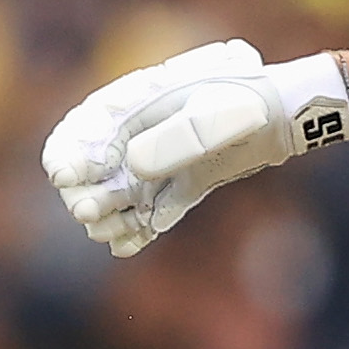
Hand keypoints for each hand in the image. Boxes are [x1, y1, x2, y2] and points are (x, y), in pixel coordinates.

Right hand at [43, 42, 348, 257]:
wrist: (282, 117)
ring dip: (107, 217)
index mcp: (131, 104)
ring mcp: (155, 164)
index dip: (66, 152)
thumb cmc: (246, 103)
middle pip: (89, 171)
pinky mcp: (176, 189)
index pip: (80, 129)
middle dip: (83, 193)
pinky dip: (135, 232)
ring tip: (115, 231)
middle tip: (88, 211)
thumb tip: (132, 167)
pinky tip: (128, 245)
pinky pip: (146, 214)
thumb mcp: (214, 115)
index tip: (67, 175)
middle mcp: (135, 136)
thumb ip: (174, 138)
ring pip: (115, 197)